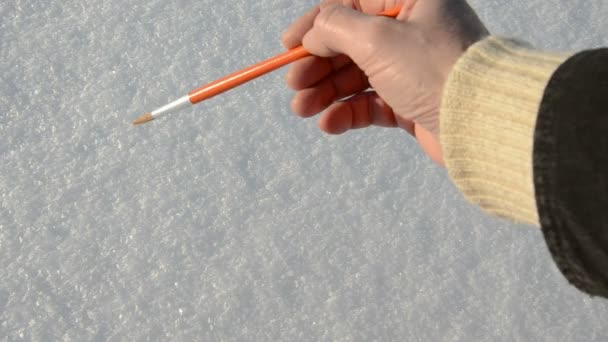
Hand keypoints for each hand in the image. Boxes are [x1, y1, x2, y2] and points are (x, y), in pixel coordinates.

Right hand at [283, 0, 487, 164]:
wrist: (481, 123)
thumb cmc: (433, 68)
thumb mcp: (376, 38)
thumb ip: (335, 27)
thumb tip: (313, 31)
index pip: (351, 4)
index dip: (316, 25)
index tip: (288, 46)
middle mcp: (413, 30)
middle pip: (351, 43)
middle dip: (318, 65)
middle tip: (293, 86)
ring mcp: (413, 68)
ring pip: (358, 76)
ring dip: (326, 92)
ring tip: (302, 109)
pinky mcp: (413, 102)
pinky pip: (372, 104)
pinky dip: (348, 113)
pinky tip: (329, 123)